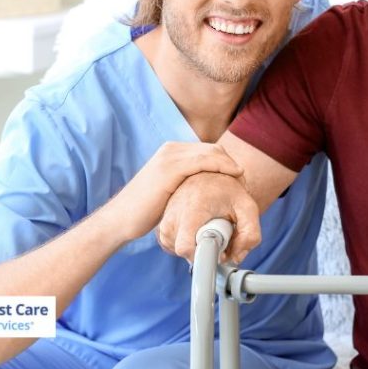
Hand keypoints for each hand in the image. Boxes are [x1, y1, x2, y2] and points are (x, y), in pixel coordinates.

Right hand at [105, 142, 243, 243]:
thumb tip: (208, 191)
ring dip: (231, 166)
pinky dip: (222, 167)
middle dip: (233, 163)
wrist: (121, 219)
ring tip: (244, 182)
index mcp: (173, 152)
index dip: (228, 163)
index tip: (242, 180)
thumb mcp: (171, 191)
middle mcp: (171, 149)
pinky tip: (234, 177)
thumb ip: (187, 184)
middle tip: (246, 181)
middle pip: (214, 149)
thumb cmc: (146, 210)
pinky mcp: (170, 168)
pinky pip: (204, 161)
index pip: (210, 151)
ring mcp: (170, 156)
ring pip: (212, 153)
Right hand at [157, 171, 260, 263]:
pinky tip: (198, 229)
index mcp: (192, 210)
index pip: (185, 247)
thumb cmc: (228, 191)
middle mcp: (173, 217)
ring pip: (183, 253)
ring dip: (199, 247)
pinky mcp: (162, 230)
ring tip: (209, 228)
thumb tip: (235, 258)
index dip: (204, 257)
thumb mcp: (248, 208)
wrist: (207, 176)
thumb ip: (250, 234)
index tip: (219, 253)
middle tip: (219, 232)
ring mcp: (164, 224)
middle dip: (207, 251)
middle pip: (188, 253)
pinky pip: (176, 249)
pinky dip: (190, 244)